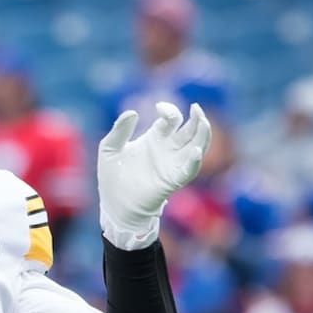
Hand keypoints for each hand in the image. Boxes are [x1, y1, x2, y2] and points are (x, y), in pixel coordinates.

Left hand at [97, 102, 211, 240]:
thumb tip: (133, 112)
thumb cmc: (112, 177)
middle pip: (191, 129)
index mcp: (155, 138)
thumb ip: (119, 130)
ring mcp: (173, 164)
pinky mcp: (173, 180)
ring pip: (197, 146)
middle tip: (196, 108)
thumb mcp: (110, 149)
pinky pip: (189, 170)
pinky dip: (194, 161)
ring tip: (203, 122)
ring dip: (203, 134)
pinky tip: (195, 151)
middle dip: (196, 118)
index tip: (158, 108)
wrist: (114, 204)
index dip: (170, 110)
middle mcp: (169, 149)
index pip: (172, 119)